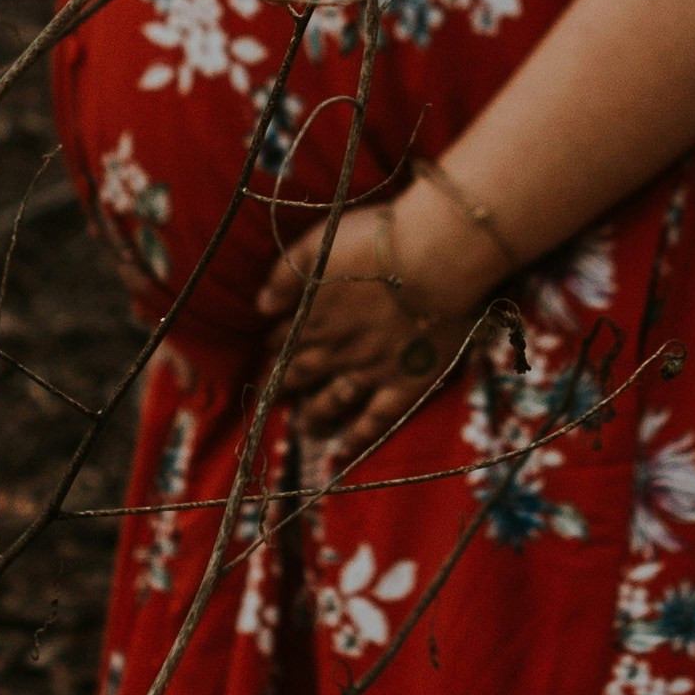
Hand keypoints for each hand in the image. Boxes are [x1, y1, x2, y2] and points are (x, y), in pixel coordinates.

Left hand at [258, 172, 508, 431]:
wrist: (434, 260)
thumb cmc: (379, 240)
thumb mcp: (319, 243)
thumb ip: (285, 274)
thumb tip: (260, 307)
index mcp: (313, 314)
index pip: (283, 338)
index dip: (276, 345)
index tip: (272, 351)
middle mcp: (334, 349)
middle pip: (299, 373)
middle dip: (284, 384)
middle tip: (276, 395)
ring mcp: (368, 372)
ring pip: (329, 402)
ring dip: (312, 415)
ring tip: (304, 427)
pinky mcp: (402, 386)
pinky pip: (373, 421)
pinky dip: (355, 439)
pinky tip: (341, 453)